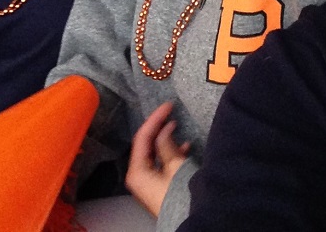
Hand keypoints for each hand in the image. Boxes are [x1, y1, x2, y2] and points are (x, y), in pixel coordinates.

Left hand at [125, 102, 189, 216]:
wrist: (189, 221)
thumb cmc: (179, 195)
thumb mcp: (175, 166)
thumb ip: (167, 145)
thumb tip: (164, 130)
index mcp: (137, 170)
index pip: (143, 136)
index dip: (155, 118)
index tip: (167, 105)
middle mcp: (139, 176)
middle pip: (146, 144)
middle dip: (158, 127)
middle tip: (170, 112)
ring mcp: (148, 182)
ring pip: (155, 152)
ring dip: (165, 138)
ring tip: (176, 126)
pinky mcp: (158, 186)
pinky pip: (162, 162)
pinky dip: (171, 152)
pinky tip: (184, 146)